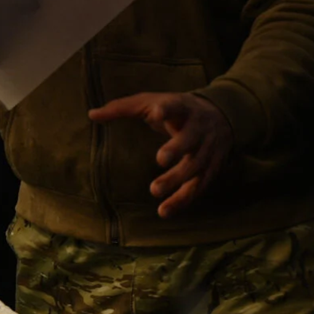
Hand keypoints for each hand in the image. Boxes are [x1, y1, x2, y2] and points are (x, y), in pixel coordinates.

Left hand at [87, 91, 230, 216]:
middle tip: (160, 159)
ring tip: (155, 192)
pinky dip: (184, 200)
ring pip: (196, 166)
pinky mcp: (213, 167)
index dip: (167, 109)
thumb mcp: (151, 102)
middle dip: (177, 149)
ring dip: (178, 181)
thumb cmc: (174, 109)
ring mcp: (209, 148)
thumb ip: (122, 108)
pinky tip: (165, 211)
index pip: (175, 105)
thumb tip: (91, 114)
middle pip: (190, 139)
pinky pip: (200, 186)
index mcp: (182, 107)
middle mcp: (199, 128)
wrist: (222, 114)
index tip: (158, 111)